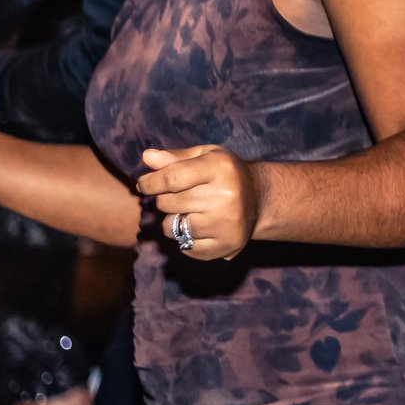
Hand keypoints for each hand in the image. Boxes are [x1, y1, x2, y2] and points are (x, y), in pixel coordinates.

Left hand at [138, 144, 263, 260]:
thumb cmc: (225, 173)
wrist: (260, 198)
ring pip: (173, 228)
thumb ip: (174, 157)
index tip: (144, 184)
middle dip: (165, 199)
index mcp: (220, 168)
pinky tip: (200, 228)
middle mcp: (226, 196)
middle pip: (168, 203)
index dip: (150, 182)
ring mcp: (226, 223)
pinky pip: (186, 248)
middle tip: (179, 196)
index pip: (171, 178)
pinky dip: (186, 240)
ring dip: (173, 221)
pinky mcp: (227, 244)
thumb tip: (146, 157)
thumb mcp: (204, 156)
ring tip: (190, 212)